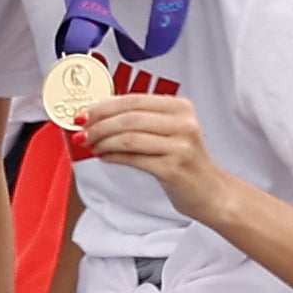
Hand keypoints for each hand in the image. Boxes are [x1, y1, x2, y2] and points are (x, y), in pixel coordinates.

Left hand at [70, 94, 234, 224]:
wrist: (211, 192)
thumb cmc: (185, 161)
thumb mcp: (169, 132)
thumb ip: (140, 121)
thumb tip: (97, 117)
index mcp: (180, 108)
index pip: (133, 100)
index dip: (103, 105)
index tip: (84, 113)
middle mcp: (183, 123)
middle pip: (129, 117)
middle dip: (98, 124)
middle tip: (82, 130)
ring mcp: (180, 146)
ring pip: (129, 137)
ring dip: (103, 141)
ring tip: (90, 145)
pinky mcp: (173, 168)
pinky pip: (134, 158)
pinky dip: (113, 156)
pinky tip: (104, 156)